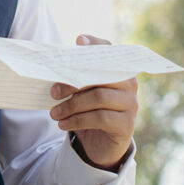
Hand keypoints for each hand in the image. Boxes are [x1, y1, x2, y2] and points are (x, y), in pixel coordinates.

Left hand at [50, 33, 137, 170]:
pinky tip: (63, 124)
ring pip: (98, 98)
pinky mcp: (126, 125)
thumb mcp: (81, 92)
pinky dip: (77, 121)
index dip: (95, 44)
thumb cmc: (88, 111)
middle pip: (100, 76)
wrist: (100, 143)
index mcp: (118, 70)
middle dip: (73, 82)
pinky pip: (100, 118)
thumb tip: (54, 67)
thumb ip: (75, 77)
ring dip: (71, 106)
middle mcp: (129, 84)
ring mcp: (130, 104)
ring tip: (54, 113)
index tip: (78, 41)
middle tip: (53, 92)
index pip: (109, 51)